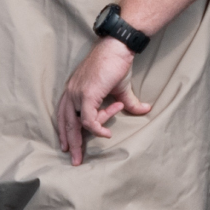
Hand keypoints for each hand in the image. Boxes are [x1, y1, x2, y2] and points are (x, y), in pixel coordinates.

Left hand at [55, 35, 150, 165]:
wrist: (118, 48)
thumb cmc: (117, 65)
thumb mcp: (121, 89)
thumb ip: (128, 102)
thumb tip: (145, 110)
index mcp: (73, 90)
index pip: (64, 114)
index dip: (65, 131)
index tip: (69, 146)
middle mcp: (71, 92)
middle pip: (65, 122)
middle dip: (70, 143)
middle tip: (74, 160)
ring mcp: (77, 93)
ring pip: (74, 124)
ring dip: (79, 141)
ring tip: (84, 155)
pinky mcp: (87, 95)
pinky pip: (88, 120)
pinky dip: (97, 128)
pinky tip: (106, 133)